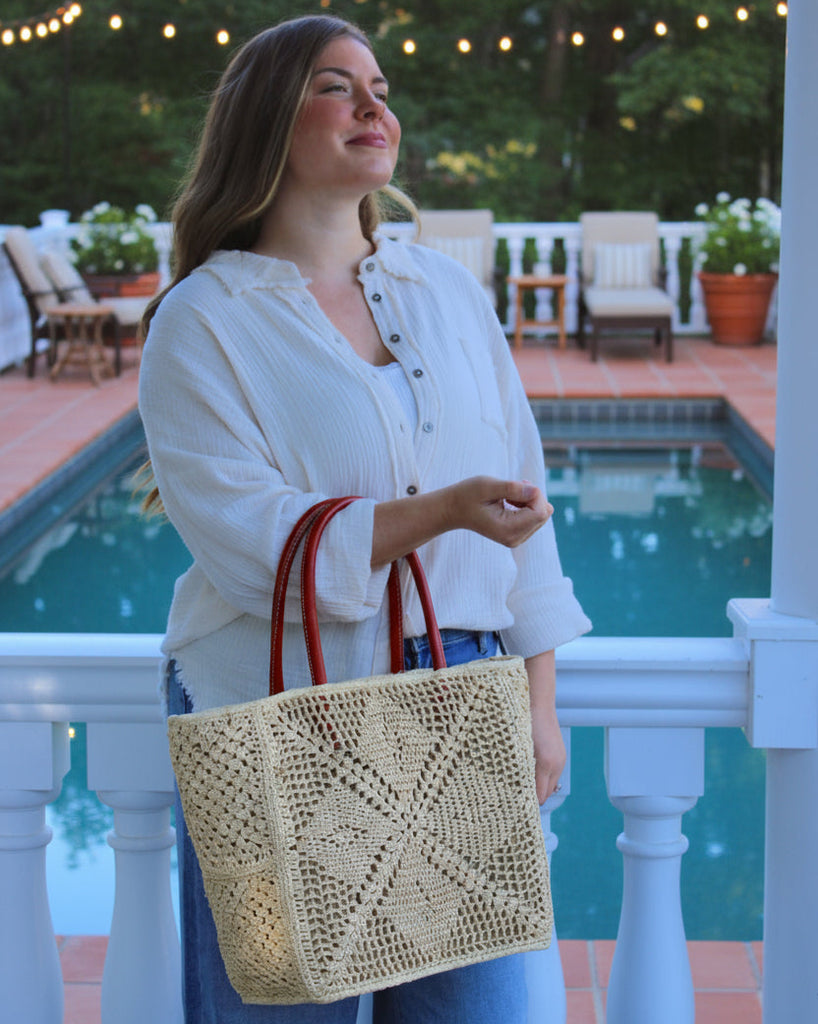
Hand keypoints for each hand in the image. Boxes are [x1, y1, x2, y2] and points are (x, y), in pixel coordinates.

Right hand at [446, 476, 552, 548]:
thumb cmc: (467, 496)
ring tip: (508, 494)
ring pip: (541, 515)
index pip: (539, 512)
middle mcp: (514, 538)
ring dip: (529, 499)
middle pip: (543, 514)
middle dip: (533, 496)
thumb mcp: (487, 486)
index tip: (519, 483)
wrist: (453, 510)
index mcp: (507, 529)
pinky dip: (527, 504)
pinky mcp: (517, 535)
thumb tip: (535, 491)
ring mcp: (516, 539)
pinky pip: (535, 517)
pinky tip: (511, 499)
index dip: (535, 494)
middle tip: (513, 487)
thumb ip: (513, 488)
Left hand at [525, 650, 565, 803]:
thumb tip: (519, 792)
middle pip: (545, 794)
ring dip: (535, 788)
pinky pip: (550, 774)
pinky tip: (525, 774)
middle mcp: (556, 764)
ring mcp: (559, 759)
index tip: (512, 811)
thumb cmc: (524, 722)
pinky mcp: (558, 754)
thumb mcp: (519, 748)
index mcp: (546, 764)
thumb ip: (520, 771)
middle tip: (511, 804)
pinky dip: (539, 778)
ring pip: (548, 784)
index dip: (526, 805)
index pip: (540, 797)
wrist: (537, 701)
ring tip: (516, 790)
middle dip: (531, 799)